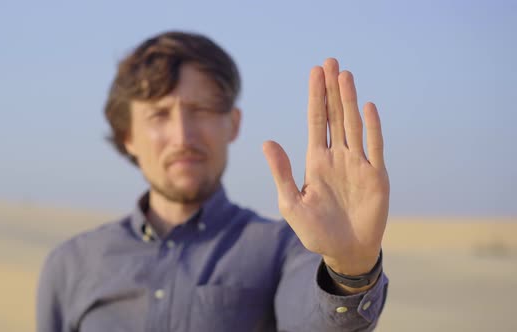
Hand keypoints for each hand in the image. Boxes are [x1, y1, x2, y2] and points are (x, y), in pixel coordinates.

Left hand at [263, 58, 388, 276]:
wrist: (345, 252)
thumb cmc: (316, 231)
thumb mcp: (291, 203)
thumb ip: (281, 172)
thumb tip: (267, 142)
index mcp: (316, 161)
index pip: (316, 121)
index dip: (315, 96)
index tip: (315, 72)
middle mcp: (338, 157)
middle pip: (334, 116)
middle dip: (331, 89)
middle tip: (330, 62)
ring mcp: (358, 164)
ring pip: (353, 125)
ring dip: (349, 101)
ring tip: (345, 75)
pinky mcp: (376, 176)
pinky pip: (375, 147)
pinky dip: (372, 128)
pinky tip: (367, 108)